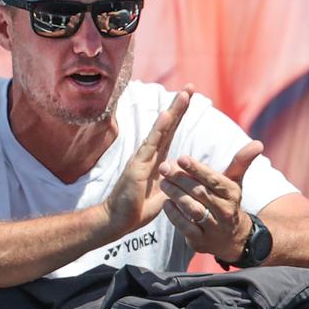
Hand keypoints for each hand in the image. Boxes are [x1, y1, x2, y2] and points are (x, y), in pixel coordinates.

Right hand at [104, 86, 192, 233]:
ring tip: (184, 94)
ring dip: (173, 111)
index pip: (171, 132)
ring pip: (161, 129)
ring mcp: (143, 157)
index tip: (190, 99)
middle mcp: (150, 154)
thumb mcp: (164, 193)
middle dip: (179, 106)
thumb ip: (174, 182)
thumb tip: (187, 176)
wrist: (118, 221)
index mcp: (157, 159)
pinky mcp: (138, 165)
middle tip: (190, 87)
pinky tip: (166, 115)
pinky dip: (159, 128)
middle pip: (168, 125)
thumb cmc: (138, 209)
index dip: (180, 116)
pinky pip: (151, 144)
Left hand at [159, 139, 263, 260]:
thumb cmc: (228, 202)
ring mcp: (214, 228)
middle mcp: (225, 211)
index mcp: (232, 194)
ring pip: (193, 209)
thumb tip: (258, 143)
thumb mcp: (235, 182)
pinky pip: (185, 227)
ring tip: (163, 183)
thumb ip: (241, 161)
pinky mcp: (201, 241)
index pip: (214, 179)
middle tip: (164, 168)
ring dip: (176, 195)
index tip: (181, 158)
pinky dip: (174, 215)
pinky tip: (166, 203)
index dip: (197, 169)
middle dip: (180, 179)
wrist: (235, 239)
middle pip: (200, 193)